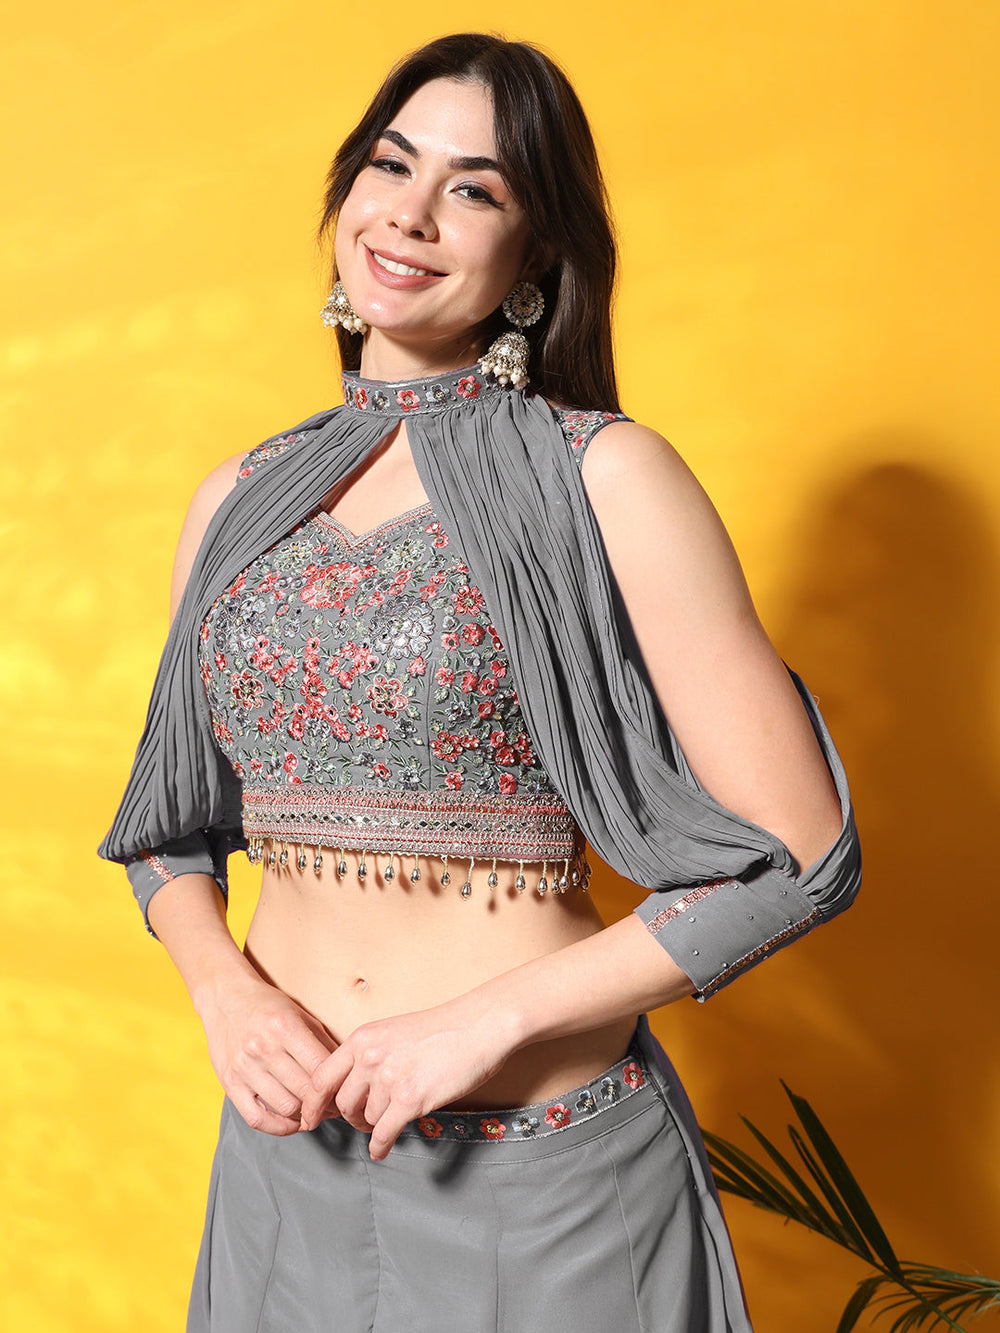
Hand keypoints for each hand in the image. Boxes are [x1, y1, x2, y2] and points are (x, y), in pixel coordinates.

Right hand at [197, 973, 337, 1135]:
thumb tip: (346, 1071)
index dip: (337, 1086)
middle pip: (305, 1091)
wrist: (225, 997)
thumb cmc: (269, 1005)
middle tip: (334, 1106)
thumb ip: (322, 1042)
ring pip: (285, 1107)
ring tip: (315, 1112)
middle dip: (325, 1104)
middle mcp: (263, 1047)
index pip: (320, 1069)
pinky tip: (292, 1122)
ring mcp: (244, 1067)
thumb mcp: (300, 1014)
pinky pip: (256, 1118)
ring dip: (305, 1116)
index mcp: (285, 1026)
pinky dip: (278, 1127)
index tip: (343, 1091)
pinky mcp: (229, 1082)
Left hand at [301, 1000, 517, 1160]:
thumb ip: (369, 1055)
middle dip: (350, 1117)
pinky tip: (383, 1149)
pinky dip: (380, 1146)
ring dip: (374, 1126)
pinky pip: (384, 1133)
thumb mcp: (393, 1031)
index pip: (321, 1078)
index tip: (309, 1118)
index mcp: (362, 1038)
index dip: (311, 1104)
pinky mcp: (410, 1099)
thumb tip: (354, 1086)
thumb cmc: (441, 1028)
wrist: (477, 1026)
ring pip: (367, 1118)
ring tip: (387, 1123)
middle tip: (362, 1121)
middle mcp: (370, 1058)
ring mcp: (389, 1079)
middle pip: (342, 1103)